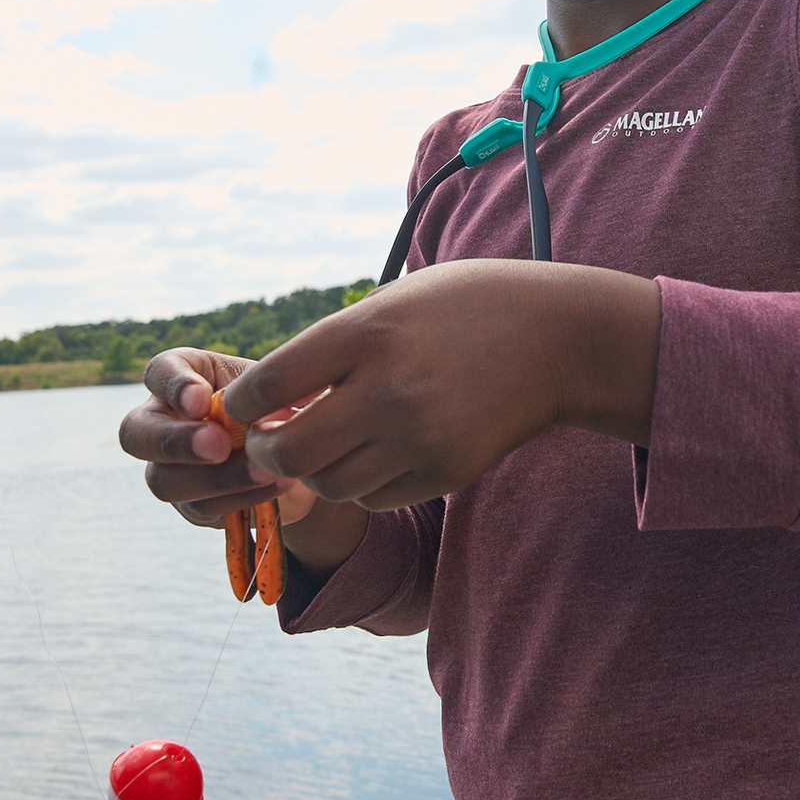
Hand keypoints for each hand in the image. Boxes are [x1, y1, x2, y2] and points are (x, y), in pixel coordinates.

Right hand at [123, 349, 379, 577]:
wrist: (305, 453)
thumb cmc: (285, 404)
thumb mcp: (280, 386)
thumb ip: (267, 393)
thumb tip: (267, 412)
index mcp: (185, 378)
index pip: (158, 372)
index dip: (173, 386)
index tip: (203, 400)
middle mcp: (164, 422)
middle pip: (135, 433)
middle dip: (175, 442)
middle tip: (218, 446)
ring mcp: (171, 468)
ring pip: (164, 482)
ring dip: (216, 478)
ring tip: (263, 470)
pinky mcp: (192, 505)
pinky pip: (201, 509)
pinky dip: (240, 498)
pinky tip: (275, 486)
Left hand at [224, 259, 659, 510]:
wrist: (558, 340)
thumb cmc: (464, 308)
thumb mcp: (392, 301)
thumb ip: (330, 345)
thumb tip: (265, 398)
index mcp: (368, 333)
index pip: (268, 383)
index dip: (240, 402)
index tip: (242, 405)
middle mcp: (390, 391)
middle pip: (288, 452)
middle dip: (264, 452)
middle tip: (269, 440)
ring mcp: (420, 438)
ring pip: (328, 485)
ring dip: (313, 471)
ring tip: (325, 444)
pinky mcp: (445, 472)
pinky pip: (374, 499)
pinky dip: (359, 484)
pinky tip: (372, 453)